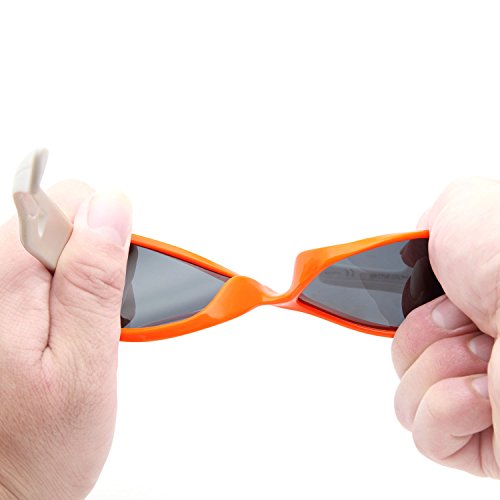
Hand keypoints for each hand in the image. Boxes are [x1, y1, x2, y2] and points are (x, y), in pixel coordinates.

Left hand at [0, 181, 131, 497]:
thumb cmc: (37, 446)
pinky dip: (59, 295)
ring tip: (74, 333)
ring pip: (51, 246)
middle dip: (91, 261)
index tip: (112, 281)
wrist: (0, 487)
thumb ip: (95, 280)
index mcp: (8, 282)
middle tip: (92, 320)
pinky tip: (58, 332)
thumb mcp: (88, 365)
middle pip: (58, 220)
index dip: (106, 236)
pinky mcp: (0, 305)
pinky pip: (38, 273)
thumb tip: (110, 209)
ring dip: (75, 281)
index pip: (67, 201)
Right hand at [392, 177, 499, 476]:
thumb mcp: (459, 209)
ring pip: (406, 395)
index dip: (394, 309)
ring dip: (434, 367)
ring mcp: (484, 395)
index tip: (380, 299)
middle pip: (401, 352)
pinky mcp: (486, 443)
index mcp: (475, 299)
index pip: (409, 314)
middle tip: (462, 316)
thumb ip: (429, 226)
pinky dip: (444, 409)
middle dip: (420, 333)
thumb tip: (420, 245)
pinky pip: (426, 434)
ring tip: (482, 351)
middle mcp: (480, 344)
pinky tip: (483, 391)